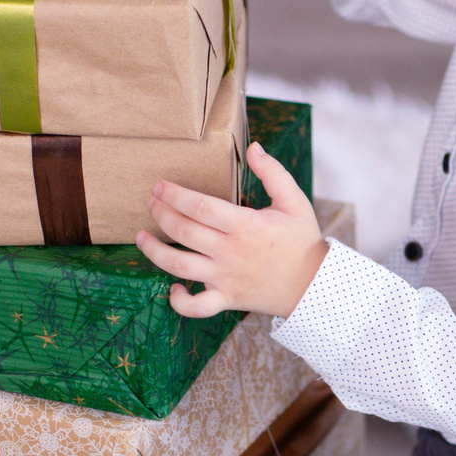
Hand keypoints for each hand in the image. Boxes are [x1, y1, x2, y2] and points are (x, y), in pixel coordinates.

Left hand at [138, 143, 328, 318]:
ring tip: (140, 236)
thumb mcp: (294, 201)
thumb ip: (273, 173)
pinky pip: (197, 307)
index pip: (199, 206)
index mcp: (244, 226)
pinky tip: (171, 288)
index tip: (160, 185)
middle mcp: (230, 252)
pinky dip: (180, 302)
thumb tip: (254, 147)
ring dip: (154, 251)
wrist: (314, 285)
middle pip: (183, 231)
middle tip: (151, 202)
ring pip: (179, 266)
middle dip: (161, 213)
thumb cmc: (303, 241)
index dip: (174, 194)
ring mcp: (225, 277)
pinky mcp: (226, 299)